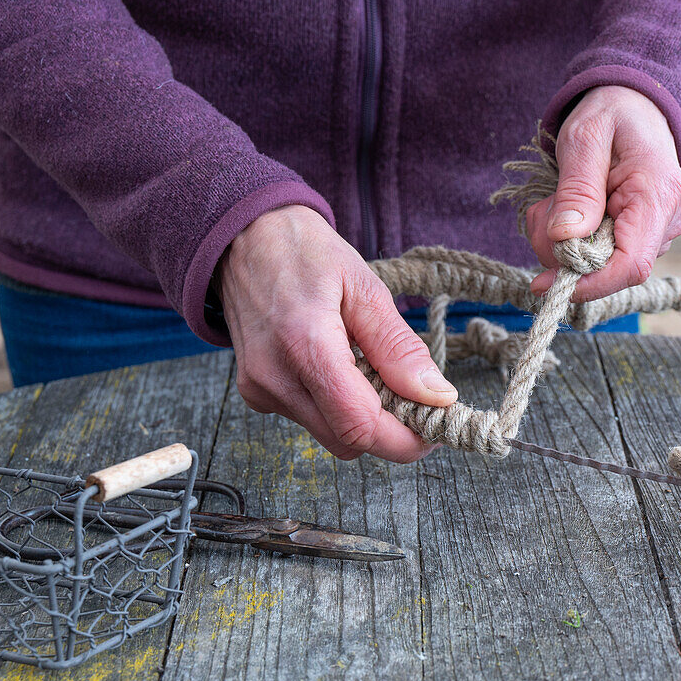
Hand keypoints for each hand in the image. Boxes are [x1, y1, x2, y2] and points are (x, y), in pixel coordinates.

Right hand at [216, 205, 456, 462]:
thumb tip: (437, 396)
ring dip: (364, 418)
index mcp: (305, 344)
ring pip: (330, 435)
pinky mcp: (256, 394)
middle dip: (390, 431)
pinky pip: (311, 420)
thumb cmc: (306, 253)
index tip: (435, 426)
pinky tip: (343, 369)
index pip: (359, 424)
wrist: (244, 239)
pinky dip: (338, 407)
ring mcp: (261, 390)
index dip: (405, 439)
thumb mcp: (366, 288)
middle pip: (347, 440)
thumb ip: (398, 348)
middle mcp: (275, 378)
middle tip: (417, 400)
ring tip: (375, 371)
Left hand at [527, 85, 680, 300]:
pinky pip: (598, 256)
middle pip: (607, 270)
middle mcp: (666, 223)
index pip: (630, 265)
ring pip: (597, 266)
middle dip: (562, 251)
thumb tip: (566, 237)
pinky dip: (570, 240)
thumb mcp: (585, 137)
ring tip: (557, 199)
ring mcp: (657, 234)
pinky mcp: (641, 238)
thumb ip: (577, 187)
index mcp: (658, 196)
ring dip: (561, 243)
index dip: (587, 283)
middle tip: (543, 209)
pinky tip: (570, 208)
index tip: (544, 283)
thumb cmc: (614, 113)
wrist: (638, 105)